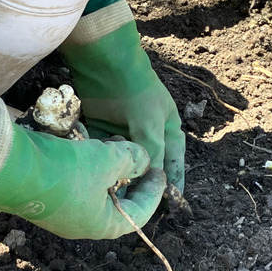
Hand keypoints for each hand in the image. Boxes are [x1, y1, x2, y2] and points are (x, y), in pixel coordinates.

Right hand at [0, 96, 166, 239]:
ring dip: (109, 169)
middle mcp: (82, 223)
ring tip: (115, 146)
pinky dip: (89, 167)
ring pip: (96, 190)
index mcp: (101, 224)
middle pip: (117, 203)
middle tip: (138, 157)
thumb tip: (144, 160)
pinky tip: (89, 147)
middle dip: (130, 178)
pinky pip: (77, 183)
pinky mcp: (47, 196)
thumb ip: (131, 159)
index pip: (139, 213)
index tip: (159, 171)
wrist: (7, 166)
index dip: (154, 192)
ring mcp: (62, 212)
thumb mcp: (106, 160)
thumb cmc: (64, 170)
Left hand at [60, 0, 185, 191]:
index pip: (174, 165)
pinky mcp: (103, 131)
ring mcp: (125, 134)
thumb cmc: (137, 92)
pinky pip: (104, 153)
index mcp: (168, 133)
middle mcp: (148, 136)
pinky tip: (97, 174)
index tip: (171, 205)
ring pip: (125, 162)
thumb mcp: (150, 124)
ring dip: (120, 176)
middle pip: (148, 168)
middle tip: (137, 206)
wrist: (106, 64)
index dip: (173, 184)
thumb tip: (152, 181)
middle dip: (142, 185)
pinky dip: (102, 162)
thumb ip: (152, 153)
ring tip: (115, 196)